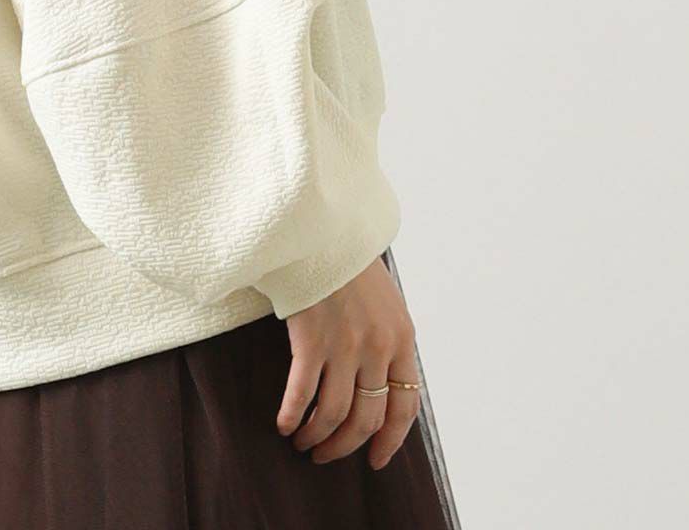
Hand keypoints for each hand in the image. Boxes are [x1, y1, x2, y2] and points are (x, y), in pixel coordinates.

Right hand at [275, 253, 421, 469]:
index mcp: (402, 339)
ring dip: (317, 436)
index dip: (389, 441)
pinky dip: (292, 415)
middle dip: (345, 446)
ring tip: (302, 442)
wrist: (321, 227)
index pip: (405, 407)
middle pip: (366, 418)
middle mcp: (378, 348)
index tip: (374, 461)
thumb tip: (378, 385)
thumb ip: (386, 340)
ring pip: (334, 414)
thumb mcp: (385, 302)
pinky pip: (302, 393)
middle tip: (325, 455)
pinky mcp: (312, 339)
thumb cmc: (347, 262)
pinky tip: (284, 424)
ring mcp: (346, 345)